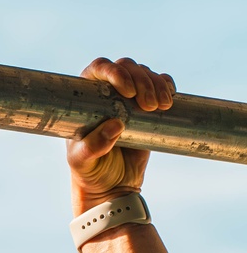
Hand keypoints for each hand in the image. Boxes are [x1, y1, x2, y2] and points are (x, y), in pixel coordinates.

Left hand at [67, 57, 175, 215]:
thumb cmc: (89, 171)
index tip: (128, 91)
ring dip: (156, 84)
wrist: (112, 185)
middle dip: (141, 80)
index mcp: (85, 98)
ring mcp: (129, 98)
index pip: (98, 69)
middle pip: (126, 67)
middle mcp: (107, 92)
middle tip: (148, 105)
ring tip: (161, 107)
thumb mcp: (83, 161)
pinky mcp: (148, 107)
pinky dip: (167, 86)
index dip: (114, 72)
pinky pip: (161, 85)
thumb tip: (115, 125)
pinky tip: (170, 98)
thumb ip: (92, 146)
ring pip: (145, 73)